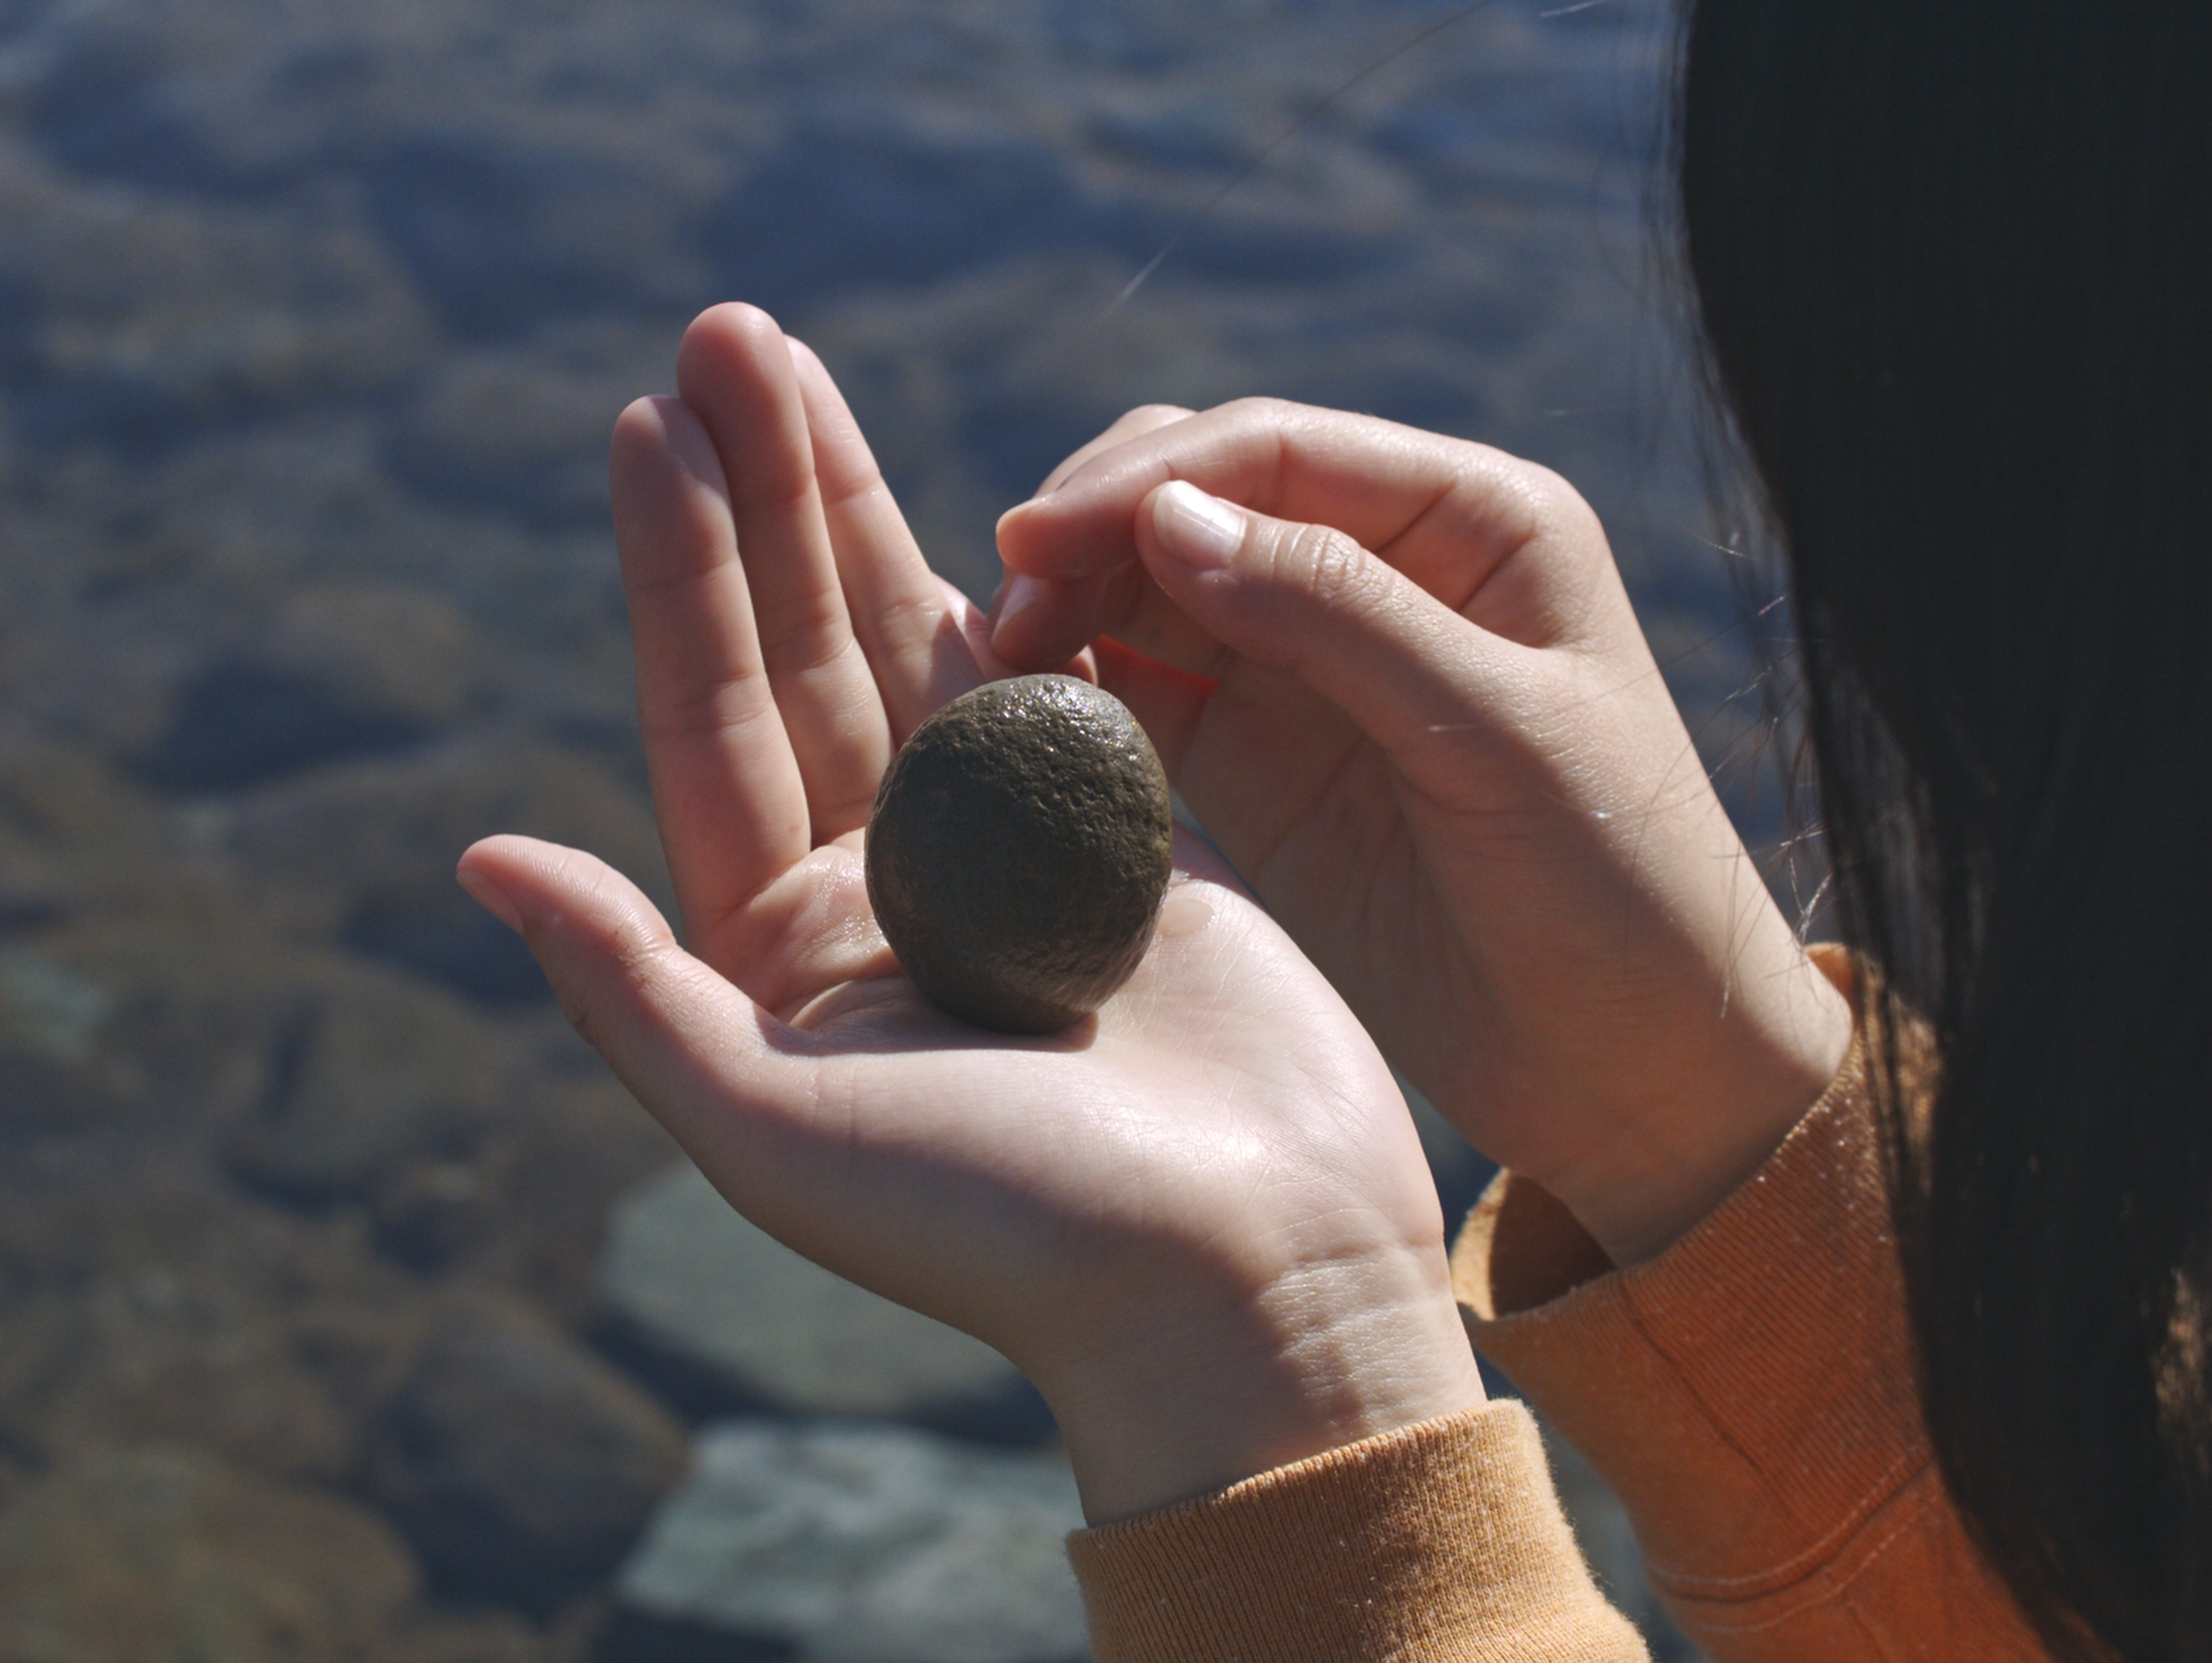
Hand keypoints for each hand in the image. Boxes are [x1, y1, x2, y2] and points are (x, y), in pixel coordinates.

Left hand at [457, 309, 1483, 1521]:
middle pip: (798, 655)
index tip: (649, 427)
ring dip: (858, 508)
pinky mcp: (1125, 842)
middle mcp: (875, 894)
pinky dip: (1014, 584)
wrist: (1246, 1278)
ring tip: (799, 368)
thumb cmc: (1015, 1230)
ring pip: (912, 647)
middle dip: (760, 496)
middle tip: (723, 336)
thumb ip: (630, 990)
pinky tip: (970, 486)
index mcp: (778, 955)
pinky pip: (1053, 684)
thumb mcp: (778, 1130)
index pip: (710, 721)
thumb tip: (481, 855)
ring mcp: (1002, 860)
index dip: (680, 572)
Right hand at [992, 400, 1852, 1264]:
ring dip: (1074, 601)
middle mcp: (1387, 572)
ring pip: (1158, 585)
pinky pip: (1151, 688)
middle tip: (1009, 609)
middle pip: (1202, 496)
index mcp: (1473, 523)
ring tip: (1003, 661)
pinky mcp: (1266, 764)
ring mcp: (1317, 668)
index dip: (1145, 480)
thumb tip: (1167, 517)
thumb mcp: (1496, 734)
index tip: (1034, 541)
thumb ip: (1338, 611)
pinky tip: (1031, 706)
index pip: (1276, 452)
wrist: (1639, 1066)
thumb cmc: (1620, 885)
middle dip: (1096, 530)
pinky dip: (1084, 683)